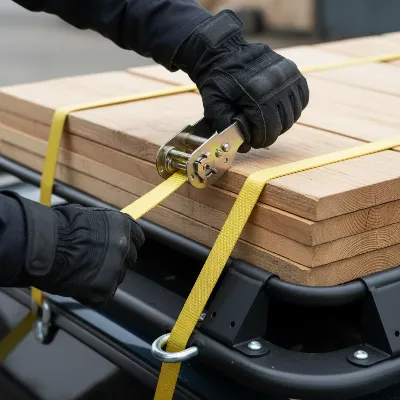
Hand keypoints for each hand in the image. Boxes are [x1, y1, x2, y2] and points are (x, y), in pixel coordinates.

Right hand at [14, 194, 144, 305]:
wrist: (44, 247)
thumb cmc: (58, 228)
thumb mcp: (87, 215)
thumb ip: (104, 227)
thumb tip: (105, 231)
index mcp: (122, 225)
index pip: (138, 238)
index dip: (127, 244)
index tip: (119, 249)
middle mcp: (124, 246)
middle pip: (129, 259)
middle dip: (116, 261)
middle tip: (95, 262)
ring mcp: (116, 268)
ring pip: (117, 277)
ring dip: (104, 277)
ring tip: (81, 273)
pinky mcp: (105, 288)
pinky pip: (104, 295)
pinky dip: (93, 294)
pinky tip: (78, 284)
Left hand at [173, 10, 308, 151]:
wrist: (222, 52)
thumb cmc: (217, 81)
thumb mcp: (213, 106)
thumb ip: (226, 128)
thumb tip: (244, 146)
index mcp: (256, 93)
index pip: (268, 129)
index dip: (261, 140)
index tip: (254, 141)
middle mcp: (275, 83)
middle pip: (283, 123)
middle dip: (270, 133)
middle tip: (260, 134)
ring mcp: (287, 75)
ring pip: (294, 114)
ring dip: (282, 122)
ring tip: (268, 122)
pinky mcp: (293, 71)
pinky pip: (302, 98)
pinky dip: (293, 108)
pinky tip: (279, 109)